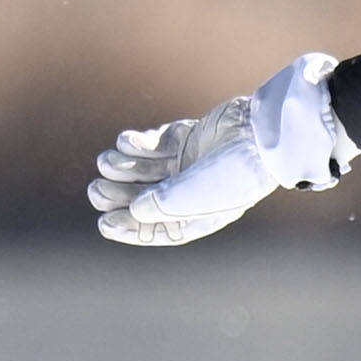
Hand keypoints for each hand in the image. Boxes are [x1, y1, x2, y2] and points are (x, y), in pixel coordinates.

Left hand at [88, 52, 348, 244]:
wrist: (264, 132)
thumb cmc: (237, 171)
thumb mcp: (197, 193)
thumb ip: (164, 203)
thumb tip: (134, 210)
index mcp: (199, 215)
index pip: (159, 229)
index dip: (129, 229)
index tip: (104, 224)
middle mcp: (191, 192)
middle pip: (145, 198)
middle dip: (119, 195)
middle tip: (95, 191)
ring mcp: (189, 163)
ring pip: (145, 170)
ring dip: (123, 168)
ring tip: (104, 162)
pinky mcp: (187, 136)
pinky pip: (154, 143)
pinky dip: (136, 144)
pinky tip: (122, 143)